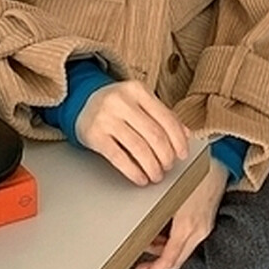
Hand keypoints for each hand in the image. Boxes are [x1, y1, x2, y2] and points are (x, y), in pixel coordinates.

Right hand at [74, 81, 189, 185]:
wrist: (82, 101)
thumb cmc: (117, 105)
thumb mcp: (140, 101)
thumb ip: (163, 115)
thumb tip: (186, 135)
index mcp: (137, 90)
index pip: (166, 118)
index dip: (178, 140)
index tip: (182, 154)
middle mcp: (121, 101)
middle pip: (154, 135)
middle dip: (166, 156)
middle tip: (168, 167)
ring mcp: (106, 117)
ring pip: (139, 148)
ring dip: (152, 167)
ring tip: (156, 175)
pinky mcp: (94, 134)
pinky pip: (119, 157)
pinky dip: (133, 171)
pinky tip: (140, 178)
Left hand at [133, 158, 229, 268]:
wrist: (219, 160)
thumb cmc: (192, 170)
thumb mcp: (169, 194)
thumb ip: (157, 215)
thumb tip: (141, 230)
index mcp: (187, 225)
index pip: (169, 259)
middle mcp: (198, 230)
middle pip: (176, 260)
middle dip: (156, 267)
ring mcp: (204, 227)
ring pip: (181, 251)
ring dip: (163, 254)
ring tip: (147, 247)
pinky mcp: (206, 222)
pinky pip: (187, 241)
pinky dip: (173, 243)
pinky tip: (162, 236)